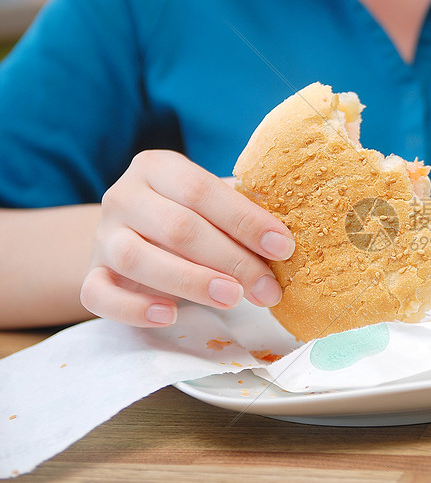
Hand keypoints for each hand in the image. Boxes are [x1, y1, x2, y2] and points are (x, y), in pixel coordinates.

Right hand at [80, 150, 294, 326]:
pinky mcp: (90, 274)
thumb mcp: (215, 206)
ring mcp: (102, 236)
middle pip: (178, 227)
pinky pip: (100, 294)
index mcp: (157, 167)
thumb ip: (243, 213)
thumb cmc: (191, 218)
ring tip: (233, 298)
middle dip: (231, 260)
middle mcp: (123, 196)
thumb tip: (288, 241)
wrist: (134, 234)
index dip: (245, 220)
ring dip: (191, 281)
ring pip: (139, 259)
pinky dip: (134, 309)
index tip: (284, 247)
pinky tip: (170, 315)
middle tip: (268, 288)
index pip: (201, 190)